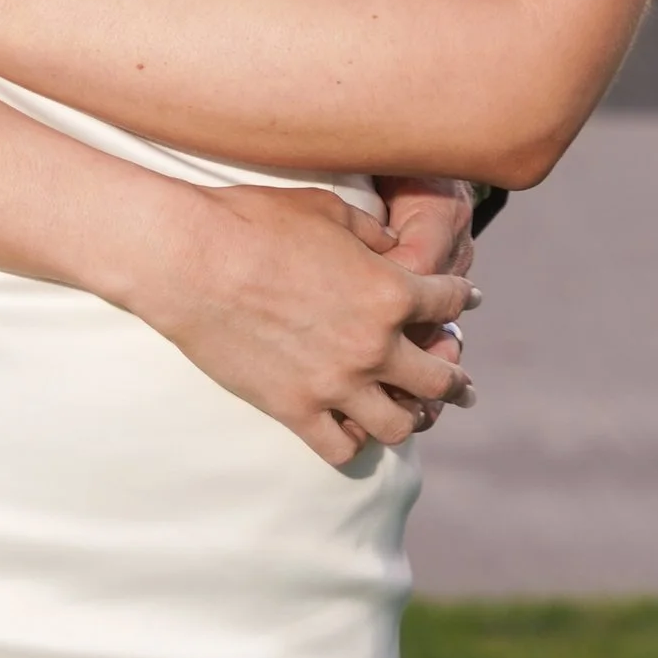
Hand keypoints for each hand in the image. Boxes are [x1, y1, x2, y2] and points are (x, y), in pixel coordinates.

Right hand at [120, 180, 477, 465]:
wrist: (190, 258)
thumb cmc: (254, 220)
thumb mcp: (325, 209)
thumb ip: (370, 233)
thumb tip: (391, 247)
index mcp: (388, 291)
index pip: (446, 302)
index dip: (462, 299)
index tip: (467, 302)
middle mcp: (373, 346)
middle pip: (438, 380)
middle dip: (457, 381)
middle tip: (464, 387)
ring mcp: (335, 384)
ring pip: (399, 425)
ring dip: (411, 418)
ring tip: (413, 415)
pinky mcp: (295, 409)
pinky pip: (342, 449)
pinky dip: (354, 442)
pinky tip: (353, 431)